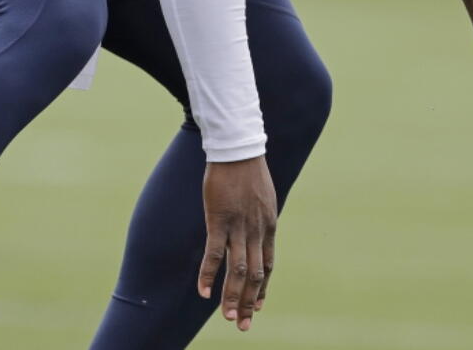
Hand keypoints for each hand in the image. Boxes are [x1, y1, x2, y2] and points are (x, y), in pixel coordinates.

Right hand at [199, 156, 276, 331]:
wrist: (238, 147)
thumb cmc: (247, 169)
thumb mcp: (262, 196)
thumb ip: (260, 216)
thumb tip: (256, 225)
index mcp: (268, 226)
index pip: (268, 265)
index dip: (262, 288)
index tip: (257, 306)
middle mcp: (258, 231)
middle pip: (256, 275)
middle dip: (248, 302)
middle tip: (242, 325)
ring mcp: (239, 226)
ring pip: (238, 270)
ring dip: (232, 296)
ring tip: (227, 317)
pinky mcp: (220, 219)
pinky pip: (215, 253)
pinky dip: (209, 275)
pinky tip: (203, 292)